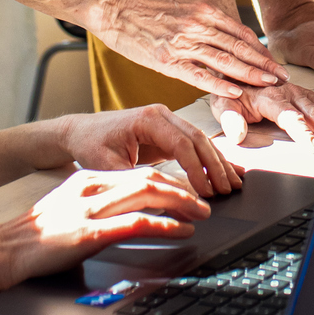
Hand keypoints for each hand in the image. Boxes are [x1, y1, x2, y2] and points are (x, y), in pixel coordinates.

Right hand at [0, 167, 211, 286]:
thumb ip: (103, 204)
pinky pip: (135, 222)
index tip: (191, 192)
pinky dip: (164, 223)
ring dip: (181, 203)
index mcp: (90, 179)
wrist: (5, 249)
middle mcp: (93, 187)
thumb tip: (139, 211)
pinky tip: (181, 229)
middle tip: (206, 201)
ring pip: (147, 194)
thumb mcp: (74, 207)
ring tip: (201, 213)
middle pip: (149, 179)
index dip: (172, 181)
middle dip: (183, 189)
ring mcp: (90, 209)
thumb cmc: (40, 234)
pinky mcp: (88, 232)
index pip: (141, 173)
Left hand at [53, 105, 242, 196]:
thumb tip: (165, 199)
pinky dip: (210, 158)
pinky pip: (193, 145)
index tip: (206, 192)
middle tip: (228, 190)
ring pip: (200, 141)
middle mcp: (161, 115)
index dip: (197, 169)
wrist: (80, 131)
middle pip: (197, 139)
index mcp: (148, 119)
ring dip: (217, 162)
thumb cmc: (91, 145)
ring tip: (233, 184)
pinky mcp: (167, 132)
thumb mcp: (109, 167)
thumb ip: (138, 182)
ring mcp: (166, 121)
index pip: (181, 143)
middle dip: (215, 166)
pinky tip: (225, 170)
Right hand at [89, 0, 284, 98]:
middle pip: (238, 46)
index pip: (240, 32)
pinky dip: (218, 83)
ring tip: (268, 85)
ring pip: (224, 60)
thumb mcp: (179, 6)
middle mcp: (196, 23)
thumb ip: (201, 20)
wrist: (112, 5)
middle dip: (263, 63)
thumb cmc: (142, 7)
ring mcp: (182, 41)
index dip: (260, 50)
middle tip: (282, 77)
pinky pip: (198, 73)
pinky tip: (234, 91)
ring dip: (249, 74)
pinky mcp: (166, 59)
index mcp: (202, 9)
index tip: (273, 62)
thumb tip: (220, 36)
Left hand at [210, 81, 313, 152]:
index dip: (301, 130)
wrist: (236, 66)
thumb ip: (230, 118)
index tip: (312, 145)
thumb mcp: (222, 102)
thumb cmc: (230, 90)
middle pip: (310, 112)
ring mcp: (299, 92)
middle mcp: (288, 92)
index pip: (288, 115)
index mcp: (269, 95)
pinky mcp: (306, 94)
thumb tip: (237, 134)